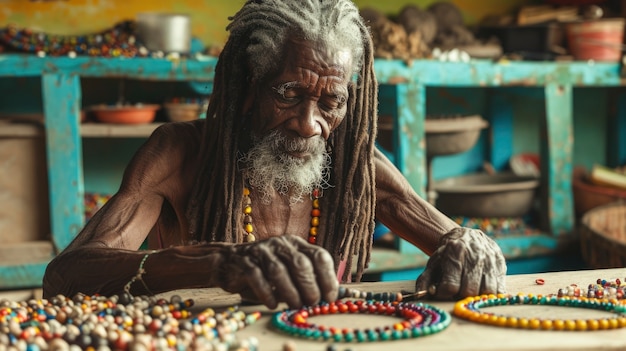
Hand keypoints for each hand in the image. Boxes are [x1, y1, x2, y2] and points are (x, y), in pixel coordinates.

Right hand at [215, 235, 337, 308]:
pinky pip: (258, 277)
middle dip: (310, 286)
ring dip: (290, 292)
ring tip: (295, 305)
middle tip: (312, 303)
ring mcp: (262, 252)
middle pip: (301, 263)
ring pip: (279, 271)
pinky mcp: (245, 262)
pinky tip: (272, 304)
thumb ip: (309, 281)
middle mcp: (281, 244)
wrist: (229, 262)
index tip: (330, 296)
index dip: (328, 277)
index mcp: (296, 244)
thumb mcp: (289, 272)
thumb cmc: (265, 271)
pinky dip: (267, 293)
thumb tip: (334, 297)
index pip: (319, 256)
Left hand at [415, 227, 506, 299]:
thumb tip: (422, 295)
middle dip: (460, 295)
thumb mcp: (434, 263)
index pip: (451, 286)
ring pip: (486, 292)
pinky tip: (481, 289)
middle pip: (469, 291)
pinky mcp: (501, 264)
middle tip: (456, 291)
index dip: (444, 293)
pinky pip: (499, 290)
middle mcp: (474, 255)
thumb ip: (425, 280)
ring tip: (469, 290)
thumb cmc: (447, 254)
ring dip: (476, 296)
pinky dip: (490, 295)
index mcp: (454, 252)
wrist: (466, 236)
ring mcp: (490, 260)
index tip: (442, 292)